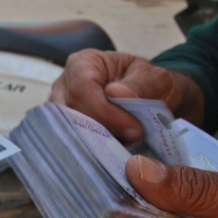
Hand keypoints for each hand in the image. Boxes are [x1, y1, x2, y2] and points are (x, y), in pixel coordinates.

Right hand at [51, 50, 204, 144]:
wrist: (151, 99)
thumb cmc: (149, 84)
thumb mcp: (155, 79)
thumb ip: (140, 84)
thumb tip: (115, 93)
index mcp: (84, 63)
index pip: (82, 88)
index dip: (105, 112)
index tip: (134, 129)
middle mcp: (64, 86)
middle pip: (69, 113)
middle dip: (102, 131)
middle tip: (133, 140)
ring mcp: (61, 110)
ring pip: (67, 131)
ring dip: (96, 143)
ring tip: (124, 146)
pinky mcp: (66, 130)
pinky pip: (71, 144)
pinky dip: (92, 151)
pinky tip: (113, 154)